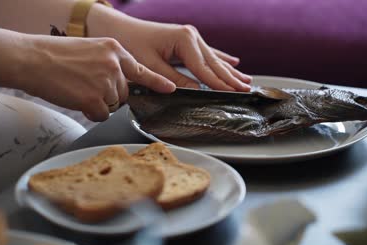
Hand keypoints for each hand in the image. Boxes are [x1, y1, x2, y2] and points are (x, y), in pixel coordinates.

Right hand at [17, 35, 174, 120]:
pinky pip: (102, 115)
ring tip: (78, 89)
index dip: (157, 82)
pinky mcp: (95, 100)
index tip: (171, 89)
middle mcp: (114, 65)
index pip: (141, 70)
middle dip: (109, 95)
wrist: (31, 59)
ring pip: (113, 105)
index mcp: (114, 49)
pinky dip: (89, 112)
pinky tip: (75, 98)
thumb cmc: (55, 55)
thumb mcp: (90, 49)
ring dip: (99, 103)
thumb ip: (109, 63)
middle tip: (86, 85)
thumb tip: (120, 82)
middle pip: (124, 93)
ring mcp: (106, 83)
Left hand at [88, 9, 251, 91]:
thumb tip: (195, 91)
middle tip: (247, 91)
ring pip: (215, 59)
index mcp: (184, 40)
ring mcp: (191, 37)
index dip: (219, 84)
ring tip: (248, 81)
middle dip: (231, 79)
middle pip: (215, 63)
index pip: (205, 68)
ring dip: (231, 71)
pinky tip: (235, 62)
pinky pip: (209, 53)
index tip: (233, 94)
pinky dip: (222, 59)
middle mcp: (191, 36)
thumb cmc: (132, 44)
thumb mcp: (151, 65)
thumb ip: (174, 79)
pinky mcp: (188, 41)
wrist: (119, 28)